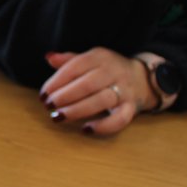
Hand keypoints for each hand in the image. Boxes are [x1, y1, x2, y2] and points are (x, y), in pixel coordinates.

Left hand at [39, 48, 156, 135]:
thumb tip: (49, 57)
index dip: (57, 81)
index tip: (43, 94)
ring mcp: (124, 90)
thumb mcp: (90, 60)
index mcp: (100, 57)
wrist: (143, 78)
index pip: (76, 66)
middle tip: (48, 105)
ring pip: (101, 101)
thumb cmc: (106, 70)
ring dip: (77, 110)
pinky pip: (120, 119)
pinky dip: (103, 126)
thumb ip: (69, 60)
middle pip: (87, 84)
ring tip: (59, 116)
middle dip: (64, 96)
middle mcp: (114, 72)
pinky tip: (86, 129)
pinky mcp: (132, 107)